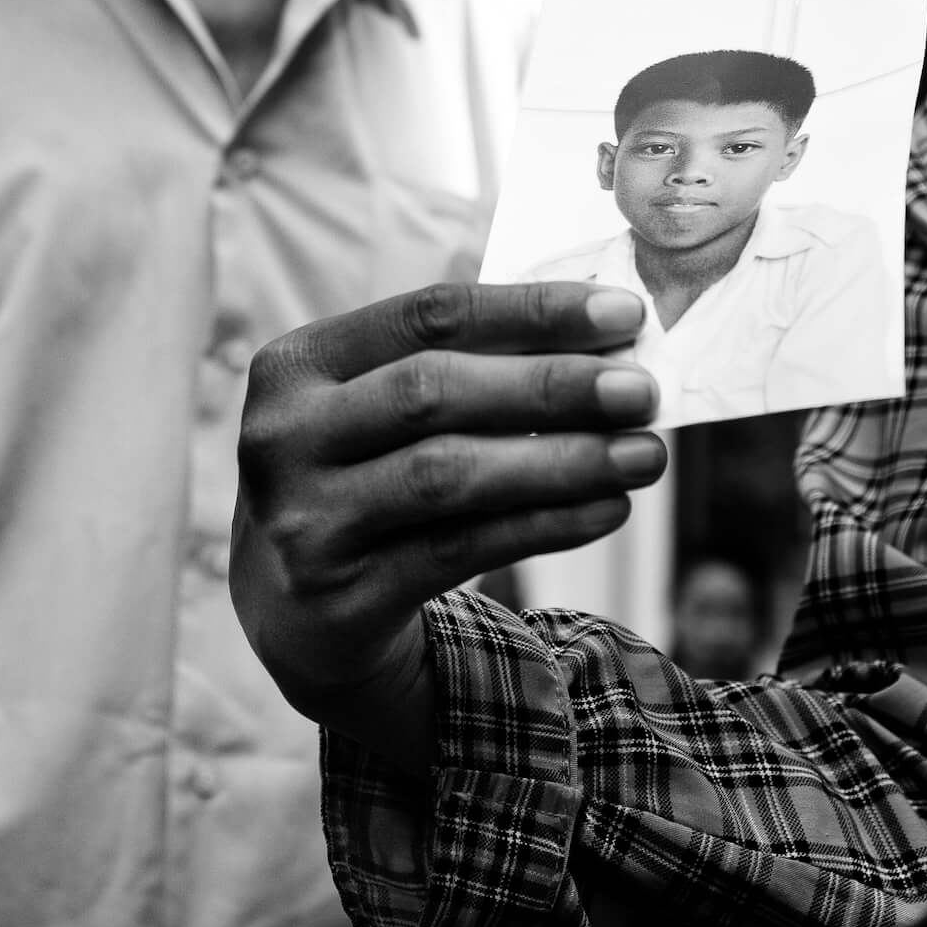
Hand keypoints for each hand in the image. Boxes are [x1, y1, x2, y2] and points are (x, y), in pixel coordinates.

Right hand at [229, 280, 663, 768]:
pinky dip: (544, 524)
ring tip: (643, 454)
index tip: (624, 312)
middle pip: (432, 392)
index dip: (530, 310)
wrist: (298, 616)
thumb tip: (608, 341)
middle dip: (551, 386)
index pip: (426, 316)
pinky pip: (460, 550)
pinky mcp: (340, 597)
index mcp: (296, 364)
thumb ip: (469, 369)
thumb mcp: (381, 413)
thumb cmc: (366, 481)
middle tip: (642, 390)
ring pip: (447, 476)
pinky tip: (606, 508)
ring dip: (561, 461)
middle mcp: (283, 437)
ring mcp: (304, 521)